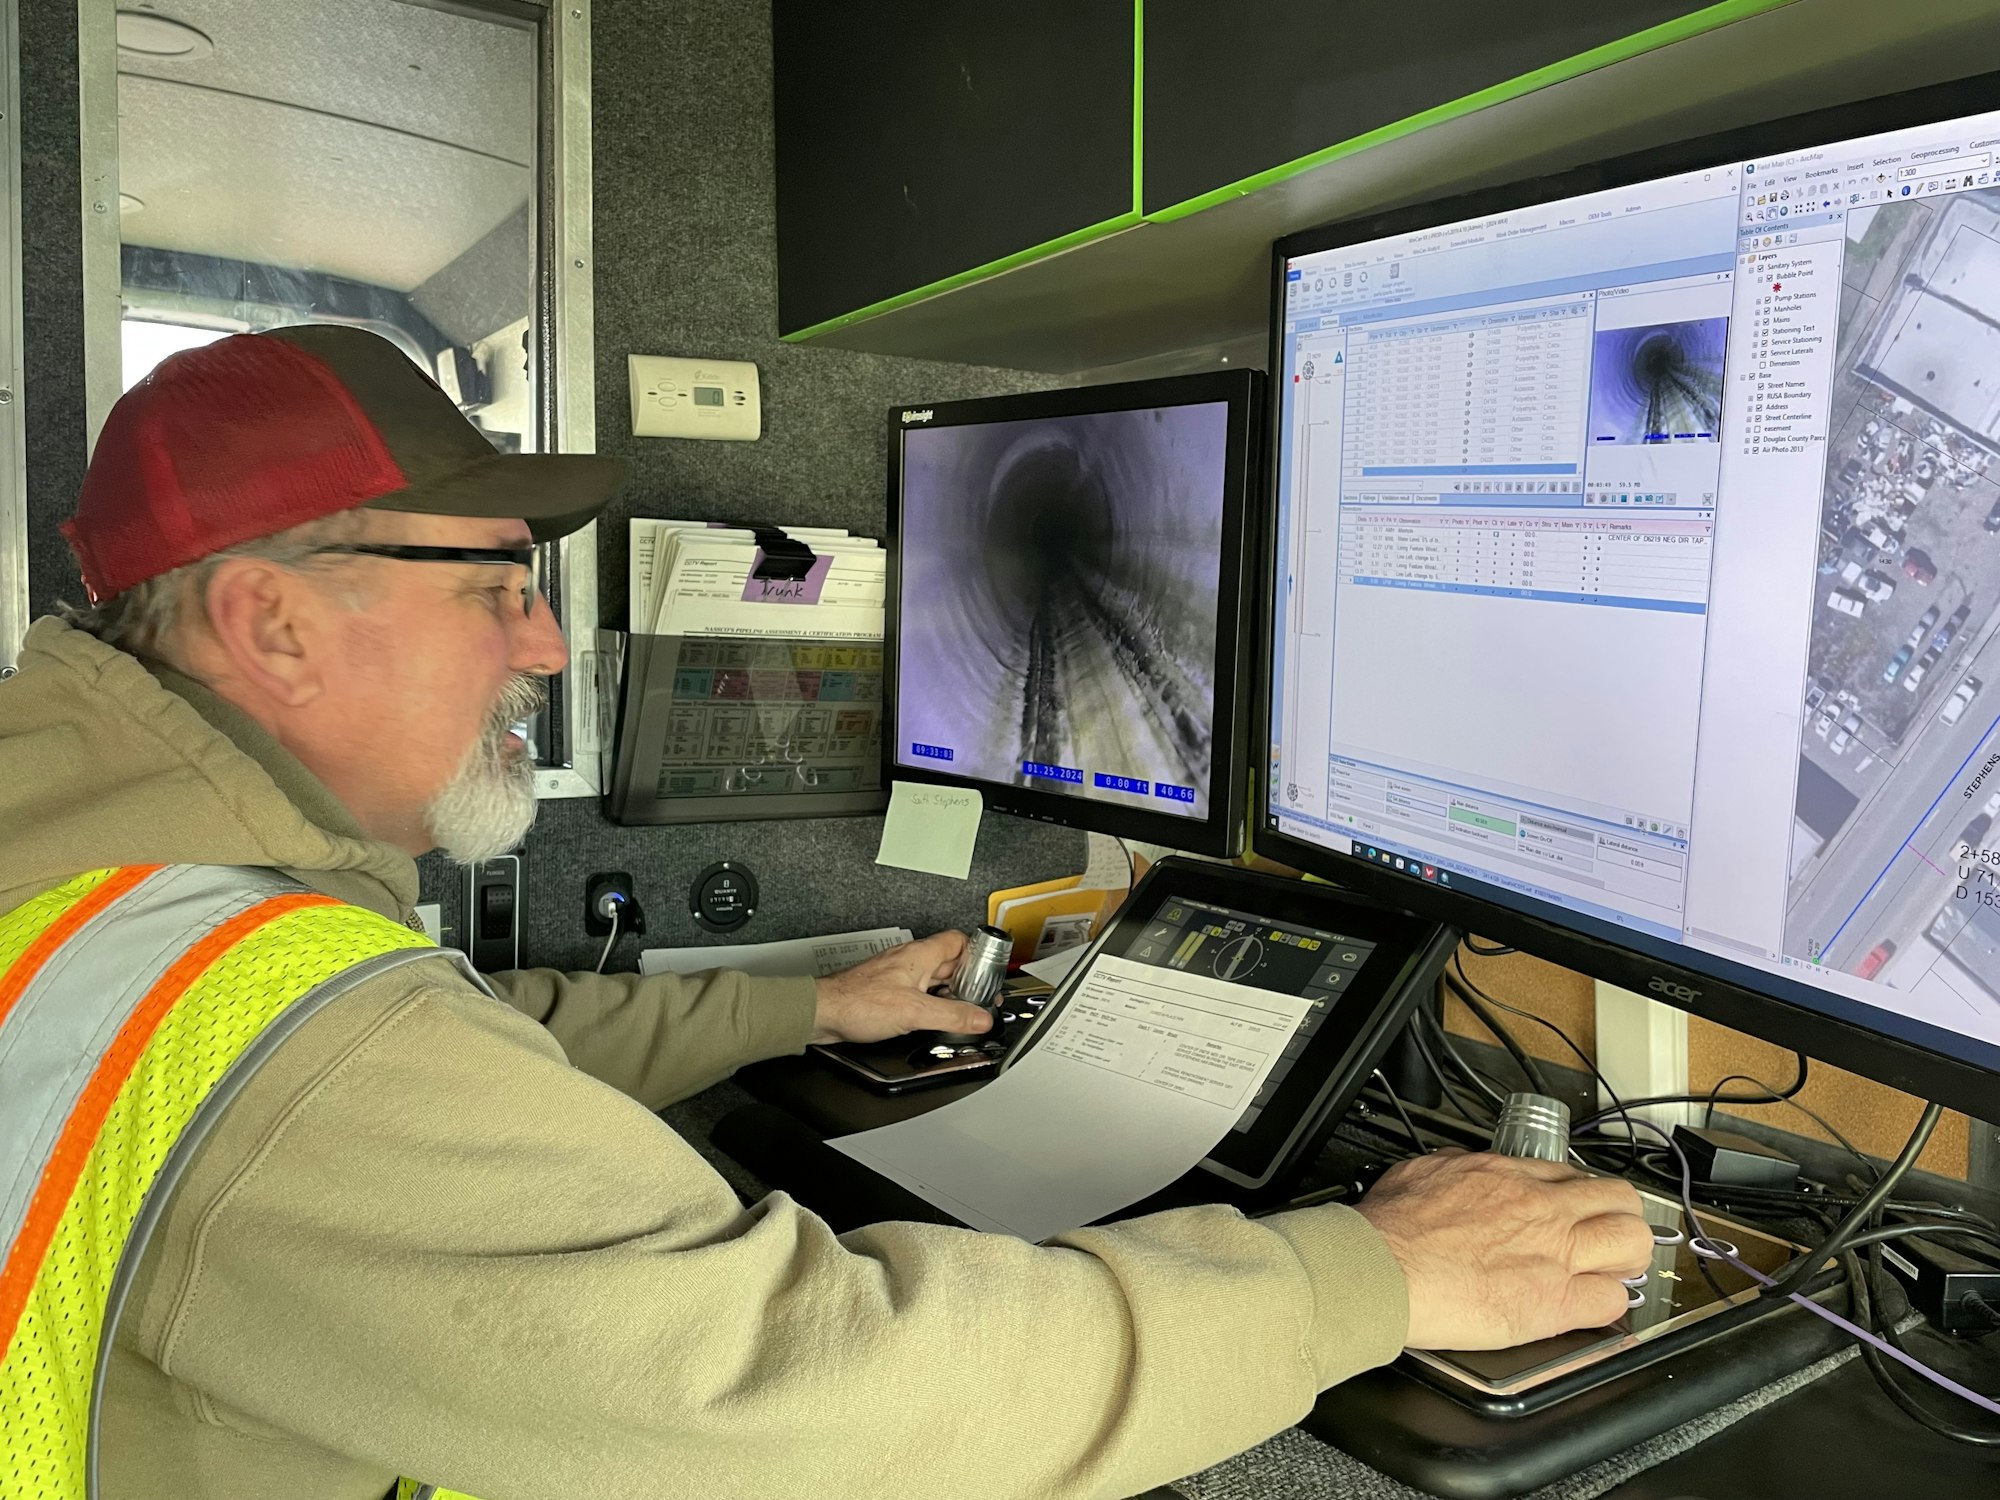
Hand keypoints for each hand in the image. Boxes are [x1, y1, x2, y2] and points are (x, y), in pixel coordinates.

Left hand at [811, 931, 992, 1043]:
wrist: (823, 1012)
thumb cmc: (857, 1002)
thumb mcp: (915, 1011)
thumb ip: (952, 1014)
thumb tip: (980, 1017)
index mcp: (920, 955)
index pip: (959, 940)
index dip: (978, 953)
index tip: (991, 972)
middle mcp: (909, 961)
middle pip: (950, 963)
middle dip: (967, 980)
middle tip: (981, 999)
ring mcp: (898, 976)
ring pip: (934, 979)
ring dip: (949, 994)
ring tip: (961, 1012)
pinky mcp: (887, 992)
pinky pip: (919, 993)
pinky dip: (931, 1004)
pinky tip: (932, 1018)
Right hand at [1355, 1151, 1653, 1350]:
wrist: (1383, 1269)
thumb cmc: (1391, 1227)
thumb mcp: (1421, 1170)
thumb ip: (1454, 1167)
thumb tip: (1459, 1166)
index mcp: (1509, 1176)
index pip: (1574, 1176)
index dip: (1579, 1197)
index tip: (1575, 1211)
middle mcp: (1542, 1210)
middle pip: (1621, 1200)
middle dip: (1620, 1219)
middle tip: (1607, 1238)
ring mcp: (1555, 1255)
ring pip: (1634, 1243)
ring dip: (1626, 1258)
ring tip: (1609, 1271)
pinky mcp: (1555, 1303)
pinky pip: (1613, 1301)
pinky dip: (1607, 1305)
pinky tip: (1588, 1307)